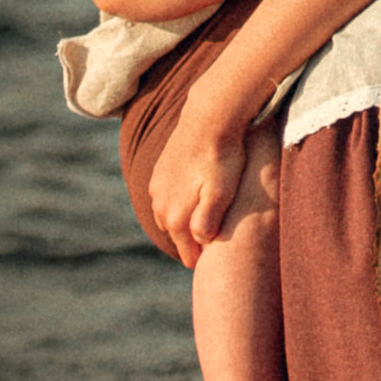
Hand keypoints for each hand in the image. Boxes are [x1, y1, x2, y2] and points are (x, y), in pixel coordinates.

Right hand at [152, 104, 248, 267]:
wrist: (209, 117)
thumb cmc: (223, 157)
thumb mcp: (222, 193)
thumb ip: (208, 221)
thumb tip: (198, 241)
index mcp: (175, 217)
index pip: (189, 253)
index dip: (204, 260)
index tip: (220, 263)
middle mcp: (160, 205)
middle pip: (178, 237)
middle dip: (192, 243)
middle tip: (213, 245)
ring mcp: (157, 188)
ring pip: (169, 218)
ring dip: (183, 222)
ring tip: (204, 222)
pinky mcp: (159, 172)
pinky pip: (166, 199)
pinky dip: (178, 204)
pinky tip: (193, 198)